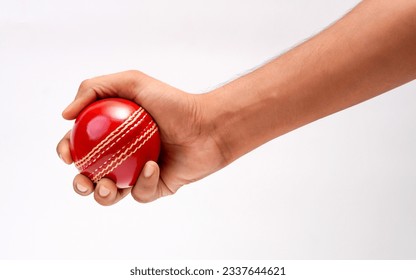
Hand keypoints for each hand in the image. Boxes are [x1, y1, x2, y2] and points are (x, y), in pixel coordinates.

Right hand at [57, 70, 225, 204]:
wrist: (207, 125)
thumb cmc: (173, 102)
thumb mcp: (132, 82)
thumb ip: (94, 88)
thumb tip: (65, 115)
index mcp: (113, 134)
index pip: (82, 145)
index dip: (68, 151)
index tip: (67, 154)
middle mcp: (123, 155)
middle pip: (91, 175)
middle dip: (79, 184)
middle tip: (83, 180)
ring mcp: (138, 173)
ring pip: (111, 193)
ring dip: (102, 194)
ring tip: (106, 184)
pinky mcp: (156, 187)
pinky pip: (142, 193)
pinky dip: (144, 183)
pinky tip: (152, 167)